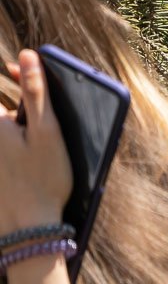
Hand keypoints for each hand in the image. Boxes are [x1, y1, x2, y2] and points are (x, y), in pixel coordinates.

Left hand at [0, 51, 71, 233]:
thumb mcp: (47, 131)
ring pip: (8, 131)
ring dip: (23, 128)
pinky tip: (35, 162)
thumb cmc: (42, 179)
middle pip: (5, 111)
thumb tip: (27, 54)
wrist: (28, 228)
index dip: (17, 74)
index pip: (3, 90)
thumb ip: (36, 91)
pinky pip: (9, 150)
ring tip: (43, 148)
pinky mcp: (0, 172)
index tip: (30, 69)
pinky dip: (19, 149)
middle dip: (23, 106)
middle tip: (45, 121)